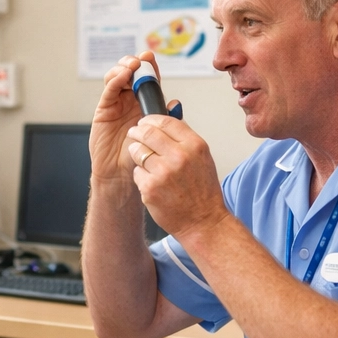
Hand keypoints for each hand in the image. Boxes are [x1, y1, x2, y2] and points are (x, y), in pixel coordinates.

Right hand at [91, 52, 180, 186]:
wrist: (122, 174)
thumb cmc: (141, 157)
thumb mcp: (159, 136)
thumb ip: (166, 119)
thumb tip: (175, 103)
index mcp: (145, 103)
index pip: (148, 79)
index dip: (149, 66)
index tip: (151, 57)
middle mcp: (129, 100)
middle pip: (130, 73)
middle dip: (135, 63)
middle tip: (142, 59)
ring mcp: (116, 103)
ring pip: (116, 77)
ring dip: (124, 68)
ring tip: (132, 67)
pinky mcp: (104, 110)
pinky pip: (108, 91)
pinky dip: (114, 80)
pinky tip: (122, 76)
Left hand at [124, 114, 226, 237]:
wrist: (203, 221)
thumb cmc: (203, 192)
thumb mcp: (202, 158)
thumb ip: (185, 138)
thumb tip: (170, 115)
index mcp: (194, 145)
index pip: (166, 121)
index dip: (151, 119)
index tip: (145, 121)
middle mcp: (179, 156)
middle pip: (147, 133)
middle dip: (137, 131)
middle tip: (134, 133)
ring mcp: (163, 172)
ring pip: (138, 151)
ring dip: (137, 153)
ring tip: (145, 161)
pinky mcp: (150, 187)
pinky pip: (137, 172)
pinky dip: (141, 176)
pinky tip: (151, 182)